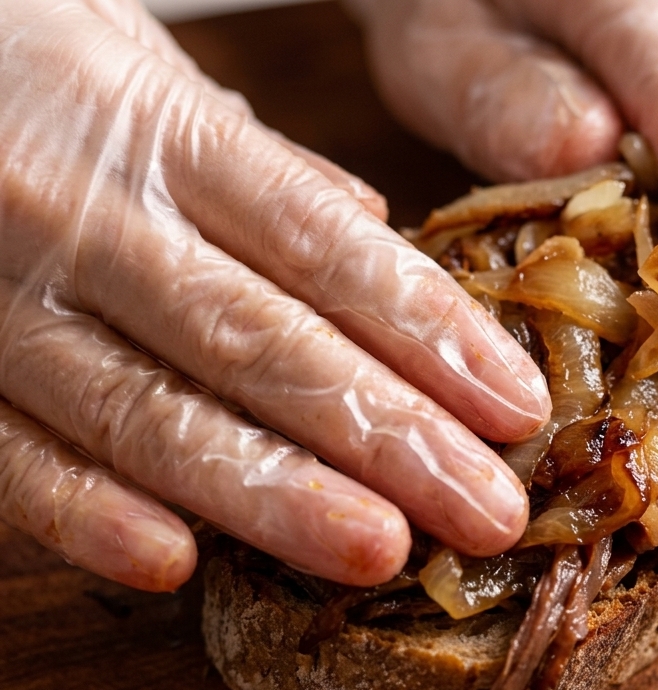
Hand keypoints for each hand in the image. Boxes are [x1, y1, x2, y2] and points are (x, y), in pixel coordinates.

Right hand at [0, 0, 549, 591]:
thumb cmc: (29, 66)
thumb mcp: (152, 72)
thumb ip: (263, 168)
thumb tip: (375, 230)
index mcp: (161, 135)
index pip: (324, 249)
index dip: (429, 335)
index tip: (516, 410)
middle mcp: (84, 217)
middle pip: (262, 344)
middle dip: (386, 441)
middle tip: (485, 514)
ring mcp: (1, 301)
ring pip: (149, 413)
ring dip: (272, 495)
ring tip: (377, 552)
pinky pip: (8, 454)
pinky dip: (81, 514)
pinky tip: (173, 565)